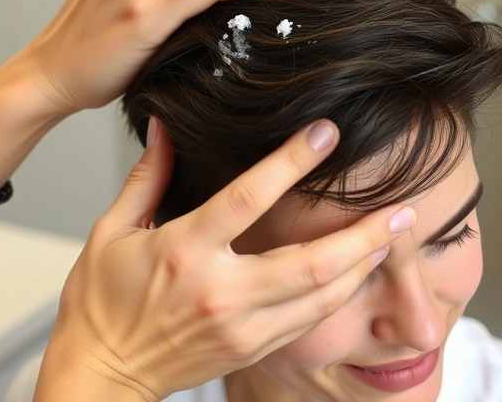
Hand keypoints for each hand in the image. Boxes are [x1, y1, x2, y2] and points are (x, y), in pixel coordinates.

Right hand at [34, 119, 415, 400]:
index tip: (325, 134)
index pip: (248, 198)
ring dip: (363, 264)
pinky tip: (357, 274)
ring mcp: (241, 326)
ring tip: (393, 236)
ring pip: (321, 295)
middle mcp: (221, 292)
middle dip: (364, 232)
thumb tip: (164, 129)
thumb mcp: (110, 231)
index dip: (291, 162)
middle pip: (310, 259)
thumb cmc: (100, 303)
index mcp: (184, 252)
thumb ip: (148, 177)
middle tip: (401, 207)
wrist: (101, 373)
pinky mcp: (251, 349)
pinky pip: (309, 322)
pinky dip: (338, 295)